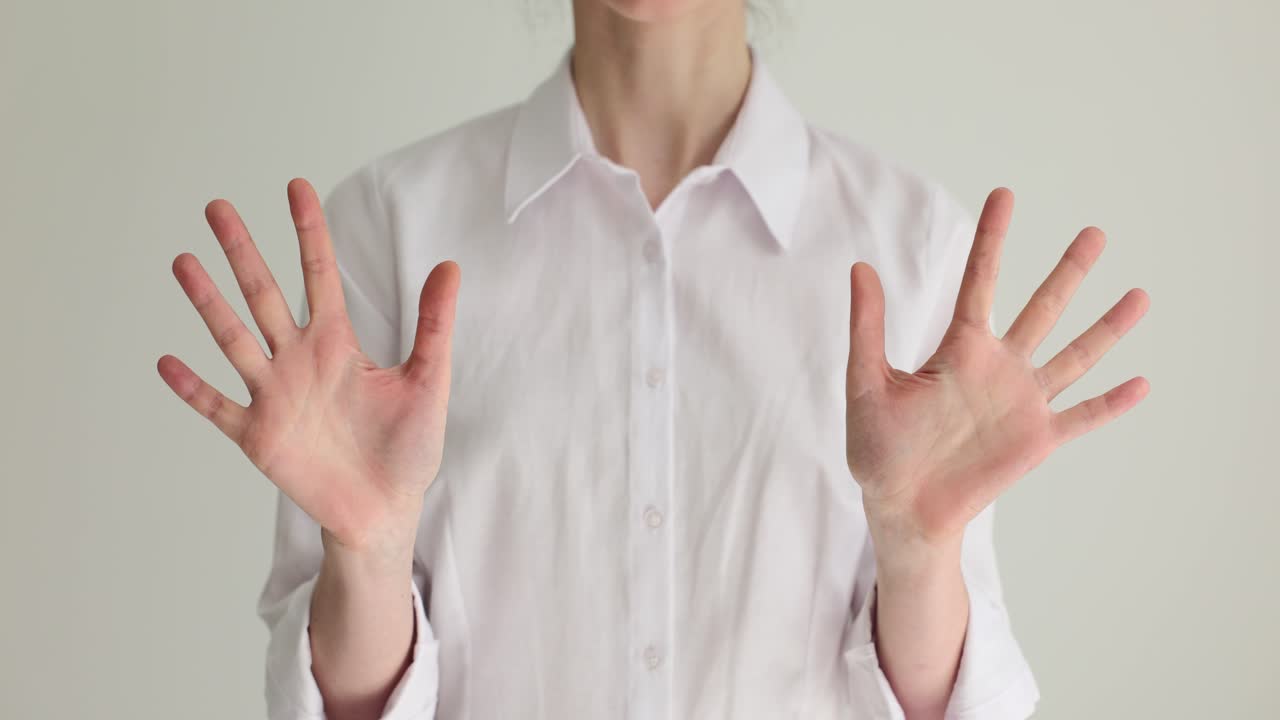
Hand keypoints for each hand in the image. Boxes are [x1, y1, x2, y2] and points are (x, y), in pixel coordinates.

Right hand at [157, 178, 459, 556]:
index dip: (308, 232)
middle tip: (217, 207)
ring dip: (209, 303)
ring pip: (234, 340)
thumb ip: (434, 325)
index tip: (296, 187)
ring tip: (184, 262)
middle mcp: (299, 360)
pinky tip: (167, 360)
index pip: (319, 274)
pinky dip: (192, 388)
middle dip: (242, 251)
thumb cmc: (409, 446)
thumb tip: (450, 265)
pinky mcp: (259, 436)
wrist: (387, 509)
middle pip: (264, 295)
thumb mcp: (429, 380)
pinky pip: (218, 407)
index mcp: (338, 343)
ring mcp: (274, 396)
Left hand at [845, 188, 1148, 558]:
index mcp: (959, 349)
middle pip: (1042, 309)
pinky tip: (1142, 382)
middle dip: (1069, 272)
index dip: (993, 238)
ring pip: (1074, 355)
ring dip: (1106, 328)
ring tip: (1140, 295)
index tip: (1005, 195)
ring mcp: (1022, 402)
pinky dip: (1112, 403)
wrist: (901, 507)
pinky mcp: (1036, 440)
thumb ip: (867, 328)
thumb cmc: (877, 448)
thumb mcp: (866, 383)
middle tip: (1095, 233)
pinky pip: (1083, 417)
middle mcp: (998, 367)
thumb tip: (860, 267)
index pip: (981, 282)